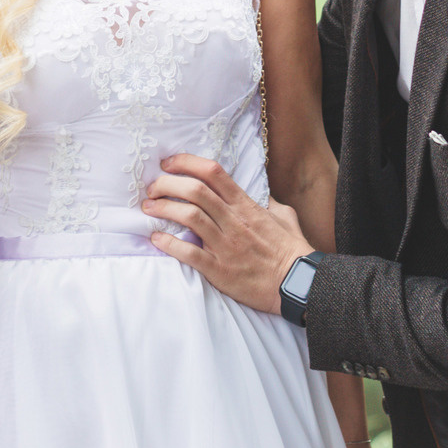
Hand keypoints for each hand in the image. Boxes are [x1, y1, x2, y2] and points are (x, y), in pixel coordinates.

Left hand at [140, 154, 314, 315]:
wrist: (298, 284)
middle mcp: (233, 221)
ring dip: (163, 209)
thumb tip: (260, 196)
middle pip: (195, 191)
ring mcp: (226, 245)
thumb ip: (267, 203)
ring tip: (149, 209)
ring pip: (189, 217)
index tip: (168, 164)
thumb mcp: (284, 216)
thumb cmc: (291, 250)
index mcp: (246, 206)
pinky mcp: (219, 270)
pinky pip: (189, 253)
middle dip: (167, 185)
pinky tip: (156, 239)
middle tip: (152, 189)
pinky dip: (168, 244)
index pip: (213, 173)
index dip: (186, 163)